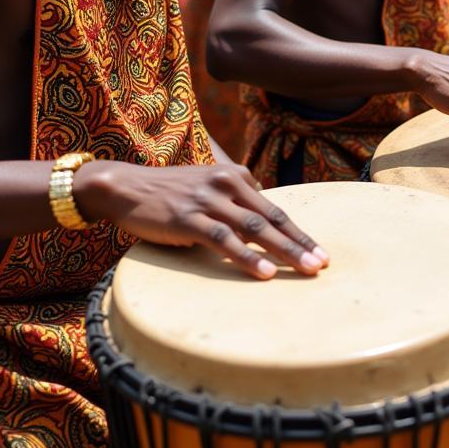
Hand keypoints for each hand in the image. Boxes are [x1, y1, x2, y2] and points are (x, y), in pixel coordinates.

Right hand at [75, 161, 328, 280]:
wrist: (125, 186)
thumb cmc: (169, 193)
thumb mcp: (207, 189)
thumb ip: (234, 202)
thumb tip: (260, 229)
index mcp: (235, 176)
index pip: (274, 209)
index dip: (298, 232)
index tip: (320, 252)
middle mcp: (226, 183)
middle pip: (272, 217)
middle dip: (301, 242)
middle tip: (323, 264)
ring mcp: (207, 200)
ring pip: (254, 227)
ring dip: (284, 250)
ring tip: (306, 269)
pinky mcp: (187, 218)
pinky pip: (224, 239)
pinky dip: (247, 256)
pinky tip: (265, 271)